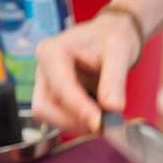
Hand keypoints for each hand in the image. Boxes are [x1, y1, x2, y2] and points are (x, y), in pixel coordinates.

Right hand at [32, 12, 141, 133]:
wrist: (109, 38)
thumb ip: (114, 80)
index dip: (78, 109)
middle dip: (73, 121)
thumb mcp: (119, 52)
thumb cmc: (111, 38)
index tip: (98, 122)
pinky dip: (79, 124)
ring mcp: (45, 86)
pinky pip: (60, 120)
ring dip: (76, 124)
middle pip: (44, 108)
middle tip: (103, 125)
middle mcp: (43, 70)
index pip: (60, 87)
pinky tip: (97, 116)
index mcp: (52, 52)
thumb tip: (112, 108)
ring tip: (103, 119)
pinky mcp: (53, 99)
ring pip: (50, 118)